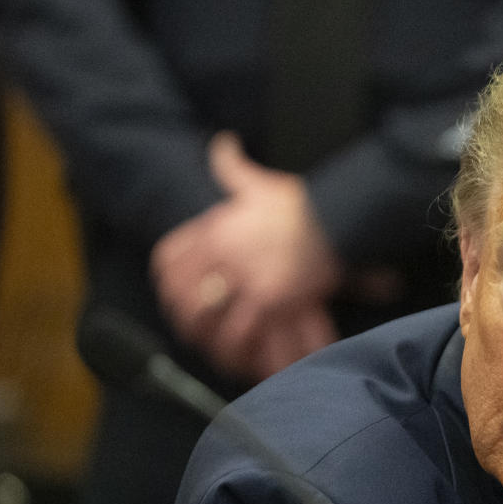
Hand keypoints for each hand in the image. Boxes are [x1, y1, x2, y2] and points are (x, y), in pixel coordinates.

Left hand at [152, 132, 341, 381]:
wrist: (335, 218)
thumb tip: (222, 143)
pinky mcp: (270, 299)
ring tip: (217, 352)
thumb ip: (233, 166)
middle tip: (193, 334)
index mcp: (214, 229)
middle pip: (183, 295)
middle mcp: (223, 254)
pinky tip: (242, 360)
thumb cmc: (301, 204)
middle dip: (185, 318)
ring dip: (209, 340)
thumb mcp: (260, 182)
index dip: (167, 284)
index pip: (170, 261)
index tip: (173, 297)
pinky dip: (240, 351)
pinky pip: (242, 332)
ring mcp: (245, 278)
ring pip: (207, 319)